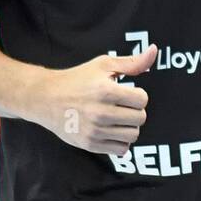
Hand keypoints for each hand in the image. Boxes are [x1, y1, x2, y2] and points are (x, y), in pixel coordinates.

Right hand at [27, 47, 153, 154]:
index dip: (138, 95)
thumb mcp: (103, 65)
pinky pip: (121, 149)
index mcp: (106, 91)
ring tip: (117, 118)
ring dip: (129, 126)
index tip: (127, 93)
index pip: (142, 100)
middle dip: (135, 111)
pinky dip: (120, 141)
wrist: (45, 98)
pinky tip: (111, 130)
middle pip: (140, 118)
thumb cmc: (77, 79)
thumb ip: (132, 63)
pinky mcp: (89, 144)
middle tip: (122, 106)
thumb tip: (154, 51)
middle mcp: (100, 113)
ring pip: (133, 135)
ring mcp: (94, 131)